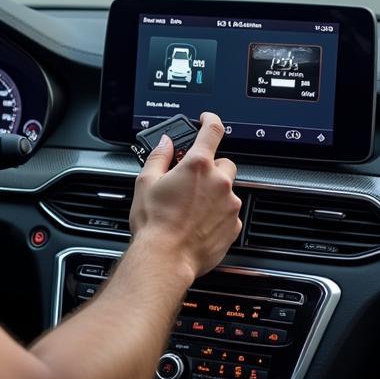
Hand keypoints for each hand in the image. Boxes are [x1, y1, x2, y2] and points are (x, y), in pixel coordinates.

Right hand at [128, 112, 241, 283]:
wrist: (166, 258)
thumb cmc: (154, 223)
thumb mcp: (146, 182)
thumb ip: (159, 157)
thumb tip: (166, 143)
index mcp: (198, 166)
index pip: (213, 131)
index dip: (210, 120)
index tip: (207, 120)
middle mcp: (219, 182)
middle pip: (224, 163)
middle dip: (210, 168)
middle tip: (191, 179)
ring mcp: (229, 204)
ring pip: (227, 189)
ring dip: (213, 192)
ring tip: (190, 207)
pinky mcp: (233, 225)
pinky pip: (229, 212)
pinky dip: (217, 213)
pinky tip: (197, 222)